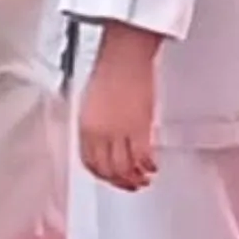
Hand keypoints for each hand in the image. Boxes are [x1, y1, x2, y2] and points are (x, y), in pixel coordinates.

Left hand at [78, 24, 160, 191]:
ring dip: (135, 178)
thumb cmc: (109, 69)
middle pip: (108, 170)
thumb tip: (103, 140)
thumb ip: (96, 125)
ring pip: (126, 169)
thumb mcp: (92, 102)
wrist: (124, 55)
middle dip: (119, 182)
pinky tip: (153, 166)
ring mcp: (119, 132)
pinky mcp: (139, 127)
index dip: (101, 175)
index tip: (110, 177)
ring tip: (143, 178)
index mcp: (85, 126)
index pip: (89, 162)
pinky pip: (143, 157)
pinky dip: (149, 166)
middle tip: (129, 183)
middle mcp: (100, 133)